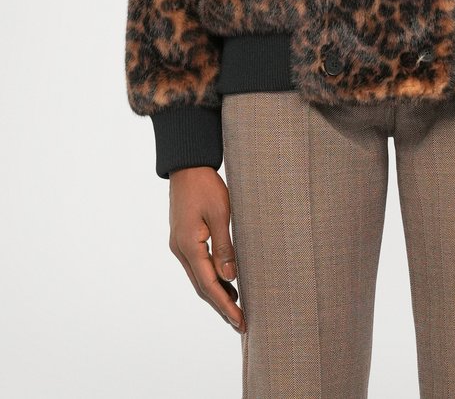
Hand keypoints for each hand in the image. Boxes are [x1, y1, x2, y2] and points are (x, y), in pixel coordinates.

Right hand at [168, 166, 246, 333]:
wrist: (187, 166)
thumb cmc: (205, 186)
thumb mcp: (220, 214)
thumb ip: (225, 247)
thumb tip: (230, 277)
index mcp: (188, 246)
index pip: (209, 285)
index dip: (225, 304)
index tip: (240, 320)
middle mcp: (180, 250)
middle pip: (201, 286)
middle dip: (221, 305)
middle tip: (240, 322)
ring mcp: (180, 244)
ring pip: (199, 277)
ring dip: (216, 292)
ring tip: (236, 307)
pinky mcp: (184, 238)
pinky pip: (198, 265)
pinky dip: (211, 277)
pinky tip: (224, 281)